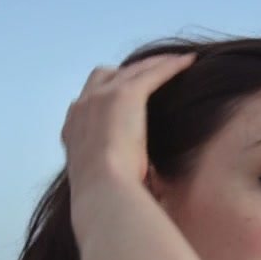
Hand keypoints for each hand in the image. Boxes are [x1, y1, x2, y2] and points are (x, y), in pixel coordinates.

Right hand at [60, 52, 196, 196]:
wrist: (103, 191)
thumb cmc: (106, 197)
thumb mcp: (103, 181)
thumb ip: (113, 171)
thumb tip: (140, 185)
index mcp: (72, 129)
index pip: (88, 101)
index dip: (106, 95)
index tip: (123, 98)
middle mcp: (81, 107)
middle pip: (104, 75)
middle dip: (125, 72)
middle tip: (149, 74)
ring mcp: (101, 97)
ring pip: (131, 70)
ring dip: (153, 64)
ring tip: (176, 62)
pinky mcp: (125, 94)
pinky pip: (152, 73)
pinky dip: (170, 66)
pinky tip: (188, 63)